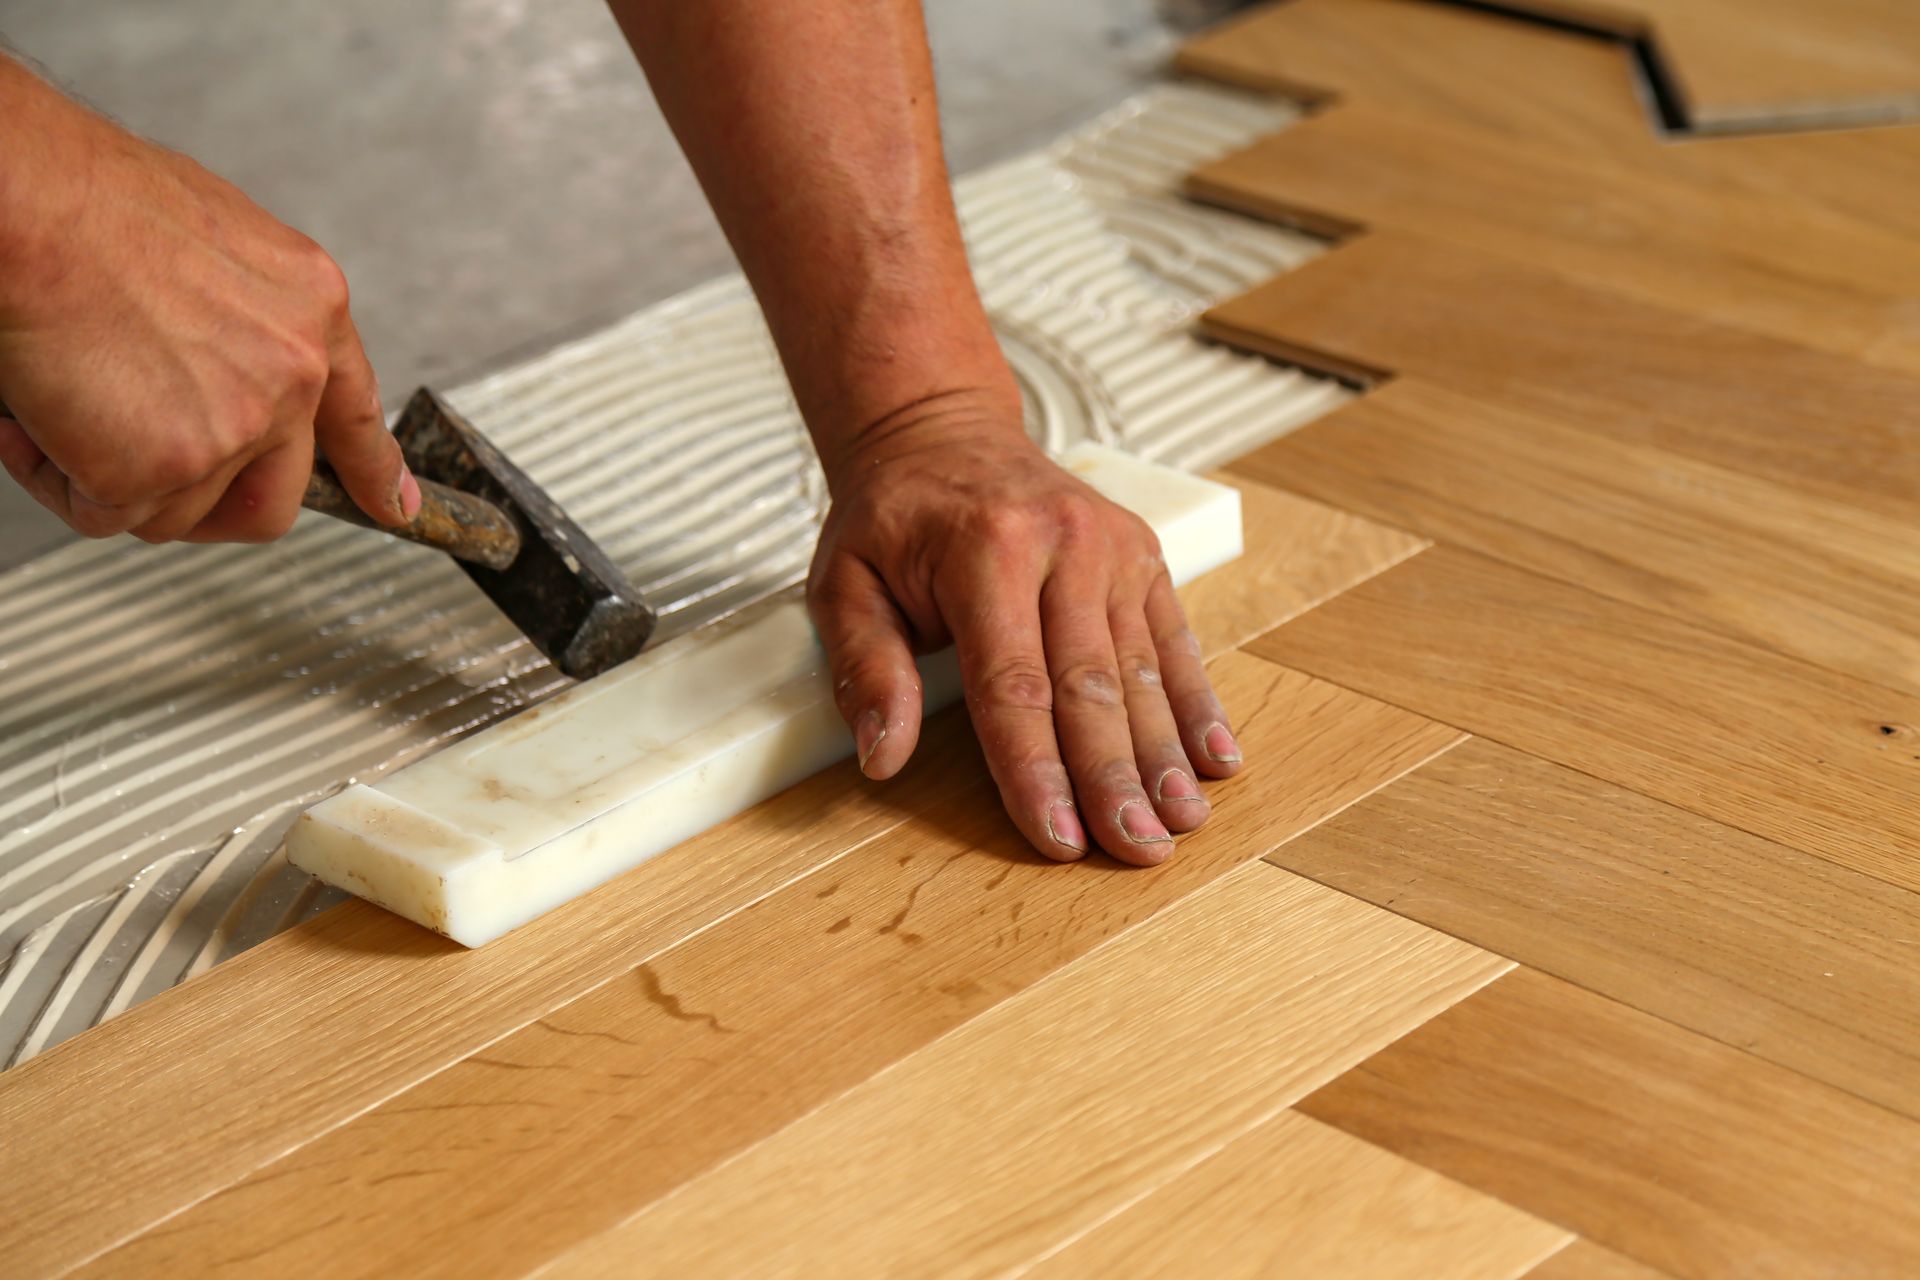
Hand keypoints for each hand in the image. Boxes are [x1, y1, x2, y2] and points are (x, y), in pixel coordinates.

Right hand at [0, 75, 415, 541]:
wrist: (31, 202)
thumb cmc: (91, 199)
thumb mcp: (219, 238)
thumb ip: (247, 316)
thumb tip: (225, 357)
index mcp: (312, 310)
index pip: (357, 417)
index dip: (374, 473)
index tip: (396, 506)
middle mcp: (292, 375)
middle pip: (274, 498)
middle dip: (212, 507)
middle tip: (148, 478)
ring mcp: (235, 427)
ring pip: (178, 510)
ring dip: (114, 477)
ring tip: (65, 401)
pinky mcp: (164, 467)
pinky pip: (108, 512)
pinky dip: (59, 478)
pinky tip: (33, 419)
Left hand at [808, 389, 1243, 864]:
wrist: (943, 432)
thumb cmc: (891, 519)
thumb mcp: (843, 582)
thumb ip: (866, 669)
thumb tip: (883, 757)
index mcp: (986, 552)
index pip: (1013, 687)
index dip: (1036, 770)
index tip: (1057, 838)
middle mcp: (1063, 545)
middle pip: (1090, 686)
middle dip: (1114, 778)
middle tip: (1137, 849)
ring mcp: (1112, 548)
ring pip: (1140, 671)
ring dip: (1163, 754)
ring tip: (1181, 822)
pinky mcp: (1143, 554)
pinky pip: (1174, 640)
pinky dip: (1196, 704)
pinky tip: (1216, 760)